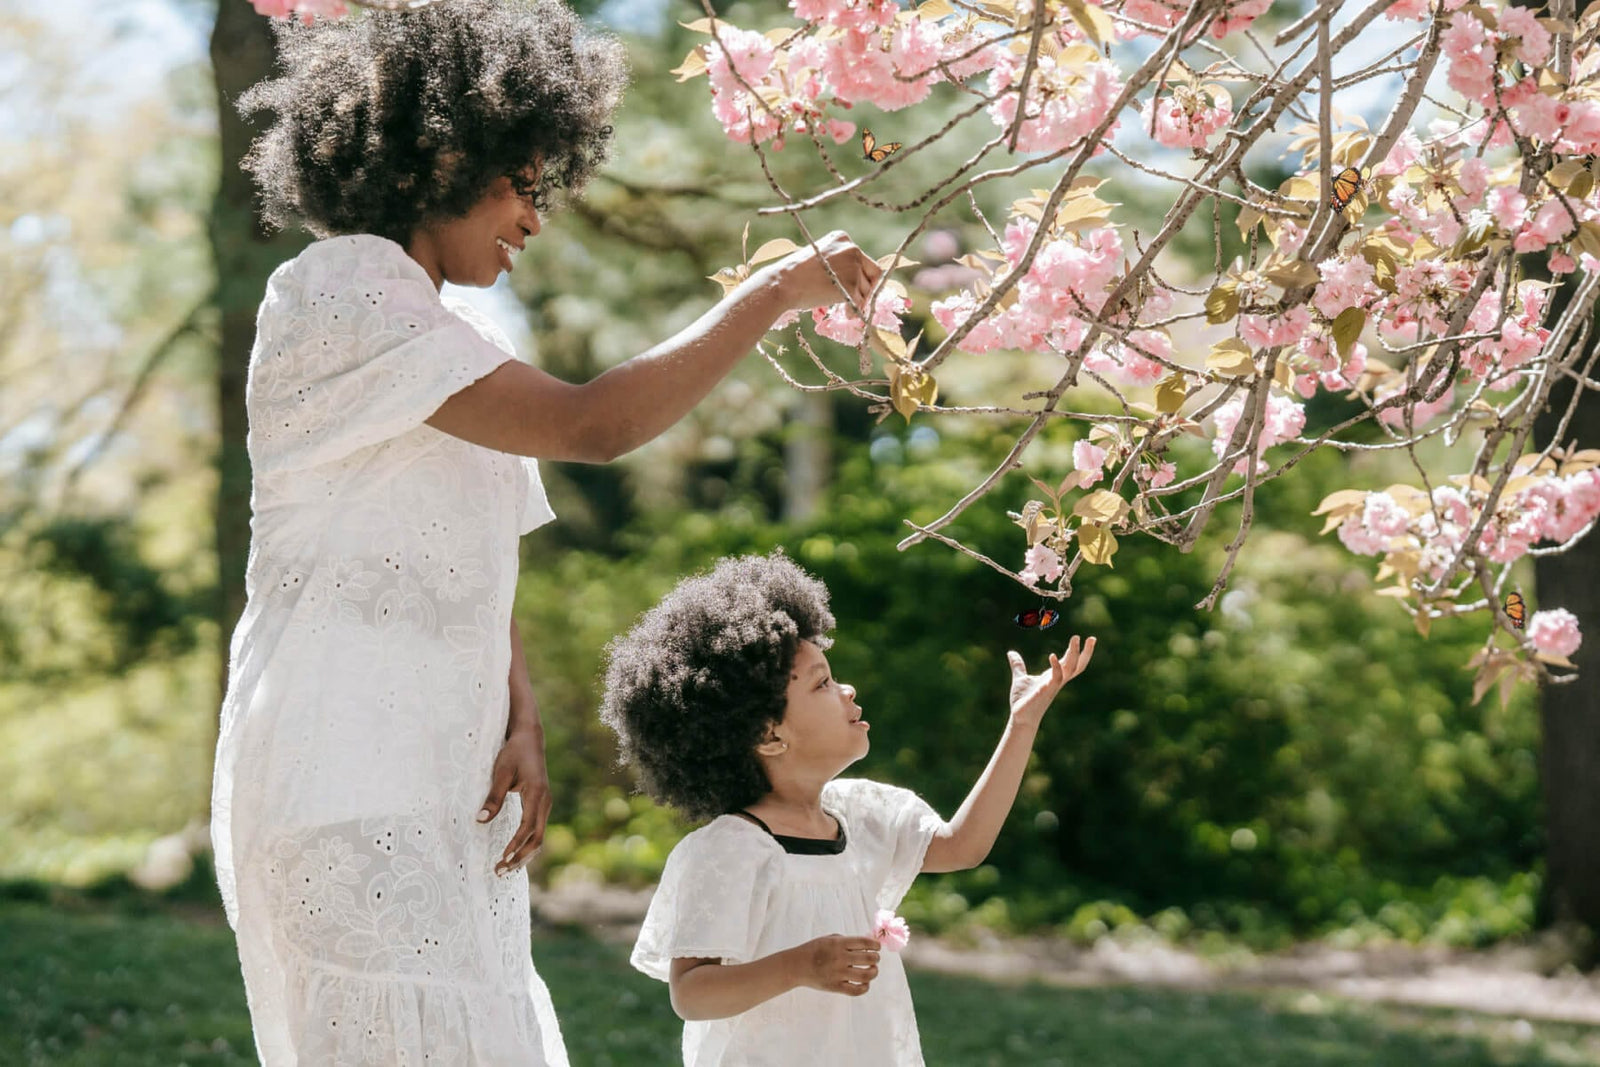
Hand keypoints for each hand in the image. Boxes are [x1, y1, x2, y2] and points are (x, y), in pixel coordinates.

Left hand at [479, 726, 551, 875]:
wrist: (530, 739)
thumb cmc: (514, 753)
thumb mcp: (501, 772)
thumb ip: (493, 797)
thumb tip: (480, 821)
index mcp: (537, 794)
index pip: (528, 827)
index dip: (516, 845)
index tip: (502, 858)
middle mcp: (545, 802)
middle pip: (537, 838)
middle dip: (520, 857)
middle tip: (500, 871)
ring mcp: (545, 804)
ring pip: (539, 836)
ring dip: (523, 854)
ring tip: (505, 869)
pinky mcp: (540, 805)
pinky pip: (536, 830)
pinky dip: (526, 845)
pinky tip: (514, 854)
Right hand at [767, 230, 883, 311]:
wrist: (783, 283)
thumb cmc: (795, 274)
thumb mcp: (820, 257)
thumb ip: (838, 262)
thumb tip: (855, 278)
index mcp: (843, 239)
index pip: (863, 258)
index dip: (862, 275)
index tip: (855, 286)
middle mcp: (852, 249)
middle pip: (872, 272)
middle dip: (867, 288)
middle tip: (859, 300)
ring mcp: (853, 267)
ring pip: (867, 289)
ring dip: (858, 300)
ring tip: (846, 308)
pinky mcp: (852, 285)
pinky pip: (860, 302)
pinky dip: (856, 310)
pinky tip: (846, 313)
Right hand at [791, 935, 880, 996]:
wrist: (797, 965)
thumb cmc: (815, 950)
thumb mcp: (829, 939)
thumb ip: (847, 940)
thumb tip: (868, 944)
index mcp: (839, 944)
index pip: (864, 943)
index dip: (875, 945)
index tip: (878, 947)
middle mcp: (840, 958)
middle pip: (868, 958)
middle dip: (876, 958)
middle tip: (875, 959)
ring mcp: (838, 973)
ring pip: (866, 975)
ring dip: (874, 972)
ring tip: (873, 970)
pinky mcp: (835, 987)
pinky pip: (856, 990)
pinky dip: (865, 987)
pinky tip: (865, 983)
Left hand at [1007, 635, 1095, 727]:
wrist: (1019, 716)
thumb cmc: (1023, 699)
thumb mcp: (1020, 678)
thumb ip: (1018, 665)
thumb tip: (1011, 653)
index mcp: (1054, 676)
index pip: (1072, 662)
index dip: (1082, 652)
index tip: (1090, 638)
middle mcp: (1057, 680)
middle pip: (1077, 665)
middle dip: (1085, 652)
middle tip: (1091, 638)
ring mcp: (1053, 686)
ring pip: (1070, 669)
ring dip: (1074, 654)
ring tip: (1075, 639)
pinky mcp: (1046, 691)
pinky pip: (1056, 678)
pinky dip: (1056, 667)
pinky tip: (1052, 656)